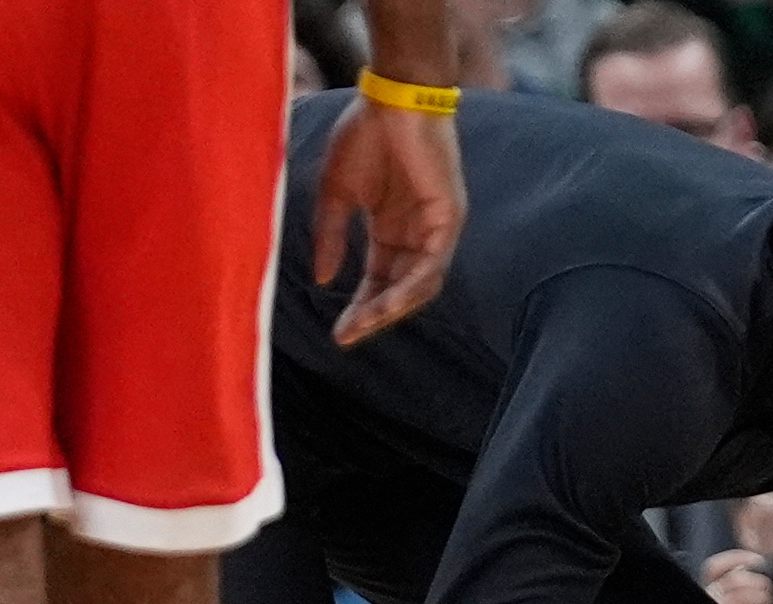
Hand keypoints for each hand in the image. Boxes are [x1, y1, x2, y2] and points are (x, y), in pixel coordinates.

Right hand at [312, 97, 466, 346]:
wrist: (391, 98)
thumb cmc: (364, 135)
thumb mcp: (336, 195)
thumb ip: (330, 237)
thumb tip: (323, 280)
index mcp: (391, 229)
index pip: (378, 281)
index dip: (358, 307)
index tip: (337, 333)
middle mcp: (416, 234)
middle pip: (399, 290)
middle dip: (373, 316)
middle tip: (347, 337)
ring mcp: (436, 227)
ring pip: (420, 285)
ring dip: (392, 309)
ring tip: (364, 325)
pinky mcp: (449, 217)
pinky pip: (433, 264)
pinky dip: (411, 287)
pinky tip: (387, 304)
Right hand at [700, 548, 772, 603]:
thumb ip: (731, 590)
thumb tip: (750, 572)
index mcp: (705, 592)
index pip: (715, 568)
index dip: (736, 559)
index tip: (756, 560)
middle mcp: (707, 601)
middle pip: (732, 580)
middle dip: (755, 581)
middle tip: (767, 587)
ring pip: (738, 597)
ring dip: (760, 597)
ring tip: (769, 602)